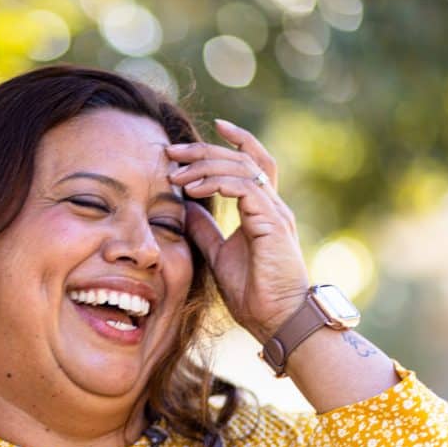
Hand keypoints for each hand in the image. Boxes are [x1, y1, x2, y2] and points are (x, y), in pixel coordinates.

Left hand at [166, 119, 309, 342]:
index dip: (235, 141)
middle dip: (205, 150)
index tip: (211, 126)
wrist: (276, 319)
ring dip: (205, 166)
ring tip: (175, 174)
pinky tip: (195, 189)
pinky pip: (245, 189)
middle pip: (242, 159)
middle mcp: (272, 205)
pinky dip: (218, 183)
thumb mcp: (218, 254)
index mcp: (263, 209)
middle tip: (172, 151)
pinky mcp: (273, 224)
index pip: (253, 162)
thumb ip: (205, 229)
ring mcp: (275, 213)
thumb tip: (186, 207)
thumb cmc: (253, 292)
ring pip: (243, 168)